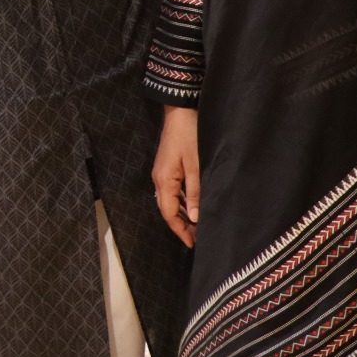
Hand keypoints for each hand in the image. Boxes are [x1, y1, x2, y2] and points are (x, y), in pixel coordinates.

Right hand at [152, 105, 199, 246]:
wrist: (180, 112)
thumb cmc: (189, 136)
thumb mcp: (196, 166)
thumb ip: (195, 192)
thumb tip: (196, 217)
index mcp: (164, 181)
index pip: (169, 213)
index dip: (180, 230)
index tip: (192, 244)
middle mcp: (159, 179)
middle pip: (168, 209)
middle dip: (181, 225)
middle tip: (196, 239)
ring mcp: (162, 173)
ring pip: (170, 201)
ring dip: (182, 214)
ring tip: (197, 226)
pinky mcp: (167, 168)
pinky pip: (173, 191)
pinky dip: (182, 202)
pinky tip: (193, 206)